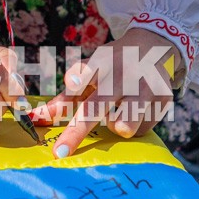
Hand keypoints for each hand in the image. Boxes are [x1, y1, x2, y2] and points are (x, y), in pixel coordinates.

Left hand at [31, 27, 177, 158]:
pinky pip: (141, 130)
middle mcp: (122, 74)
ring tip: (117, 116)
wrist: (156, 46)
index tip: (72, 85)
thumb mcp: (91, 72)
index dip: (78, 78)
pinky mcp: (163, 99)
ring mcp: (144, 87)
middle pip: (97, 105)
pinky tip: (137, 112)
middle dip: (77, 131)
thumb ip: (66, 98)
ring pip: (125, 124)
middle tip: (60, 152)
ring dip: (116, 126)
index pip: (86, 71)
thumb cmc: (113, 65)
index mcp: (101, 62)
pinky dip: (134, 127)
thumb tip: (36, 119)